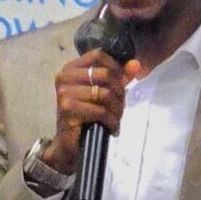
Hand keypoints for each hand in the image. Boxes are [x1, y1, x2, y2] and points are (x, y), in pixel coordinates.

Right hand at [44, 50, 145, 174]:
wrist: (70, 144)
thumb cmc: (86, 116)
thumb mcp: (103, 92)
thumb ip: (119, 76)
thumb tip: (136, 64)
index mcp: (70, 69)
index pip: (98, 55)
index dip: (115, 67)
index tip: (120, 84)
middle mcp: (64, 77)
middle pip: (105, 74)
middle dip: (119, 92)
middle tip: (120, 107)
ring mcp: (64, 93)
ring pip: (104, 94)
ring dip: (117, 109)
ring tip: (116, 118)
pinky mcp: (68, 109)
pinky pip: (100, 111)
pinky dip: (111, 121)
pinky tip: (112, 128)